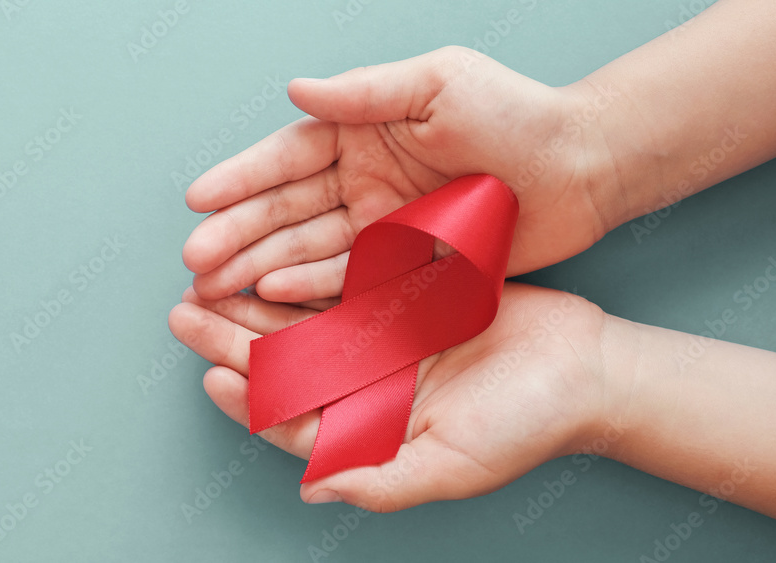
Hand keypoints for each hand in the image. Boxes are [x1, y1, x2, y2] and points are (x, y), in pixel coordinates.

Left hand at [168, 282, 620, 510]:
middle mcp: (365, 387)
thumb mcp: (453, 464)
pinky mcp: (400, 299)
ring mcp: (380, 341)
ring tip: (210, 279)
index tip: (211, 374)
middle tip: (184, 314)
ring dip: (254, 302)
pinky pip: (341, 284)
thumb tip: (315, 490)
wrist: (584, 368)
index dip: (248, 399)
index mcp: (369, 430)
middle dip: (230, 340)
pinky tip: (273, 256)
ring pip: (302, 320)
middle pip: (284, 364)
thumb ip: (382, 482)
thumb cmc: (525, 425)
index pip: (292, 419)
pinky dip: (306, 272)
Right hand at [182, 46, 621, 302]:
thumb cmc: (516, 114)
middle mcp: (362, 180)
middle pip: (287, 211)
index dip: (242, 179)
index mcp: (362, 132)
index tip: (198, 199)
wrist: (581, 168)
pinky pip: (348, 281)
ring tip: (214, 285)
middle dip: (237, 234)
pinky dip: (309, 289)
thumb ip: (364, 93)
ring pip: (307, 250)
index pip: (288, 157)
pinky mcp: (404, 265)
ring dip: (260, 267)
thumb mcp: (438, 84)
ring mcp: (380, 226)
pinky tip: (272, 295)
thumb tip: (296, 91)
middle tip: (194, 260)